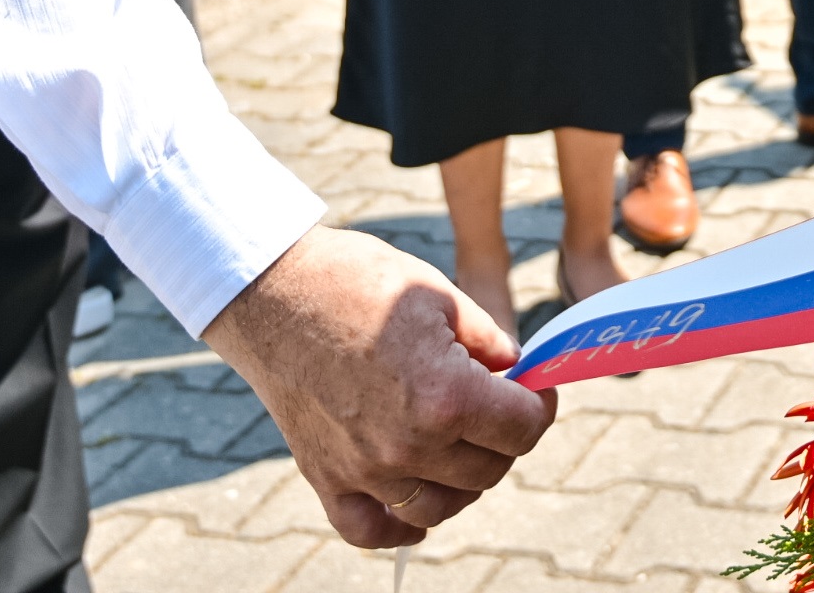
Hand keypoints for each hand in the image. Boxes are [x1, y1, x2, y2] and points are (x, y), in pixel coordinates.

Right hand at [204, 225, 556, 548]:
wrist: (274, 292)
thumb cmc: (359, 282)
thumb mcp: (441, 297)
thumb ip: (489, 345)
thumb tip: (516, 373)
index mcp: (444, 397)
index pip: (523, 429)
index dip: (539, 405)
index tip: (534, 388)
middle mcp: (406, 445)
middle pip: (488, 470)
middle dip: (505, 438)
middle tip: (498, 405)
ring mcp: (362, 470)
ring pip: (440, 507)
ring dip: (463, 480)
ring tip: (462, 444)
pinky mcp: (325, 478)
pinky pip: (370, 530)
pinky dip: (400, 525)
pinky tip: (417, 504)